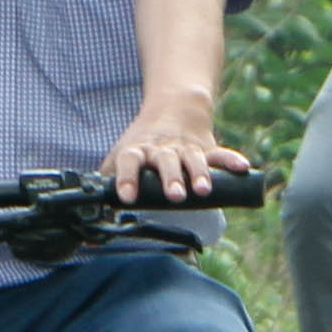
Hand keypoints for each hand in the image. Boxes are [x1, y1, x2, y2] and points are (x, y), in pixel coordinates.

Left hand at [104, 91, 247, 205]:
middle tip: (175, 195)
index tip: (127, 196)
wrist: (172, 108)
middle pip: (166, 162)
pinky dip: (232, 160)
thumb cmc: (143, 144)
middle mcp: (161, 150)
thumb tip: (88, 223)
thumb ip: (106, 183)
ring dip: (199, 174)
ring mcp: (185, 148)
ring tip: (203, 190)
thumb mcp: (121, 157)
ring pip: (193, 160)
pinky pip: (221, 154)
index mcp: (138, 151)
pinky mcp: (206, 148)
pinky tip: (242, 168)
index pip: (129, 162)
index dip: (127, 178)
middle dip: (171, 178)